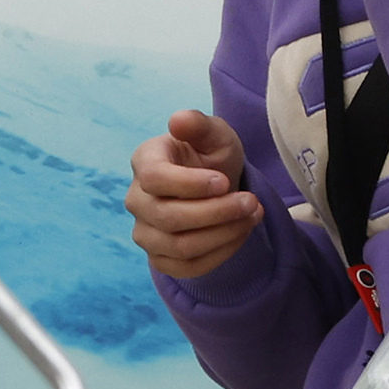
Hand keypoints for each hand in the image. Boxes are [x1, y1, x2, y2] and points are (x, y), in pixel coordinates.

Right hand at [126, 109, 261, 280]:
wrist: (215, 187)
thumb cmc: (211, 157)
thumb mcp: (215, 135)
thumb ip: (199, 125)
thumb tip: (178, 120)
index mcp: (144, 162)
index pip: (154, 178)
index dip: (190, 184)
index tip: (225, 181)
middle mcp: (136, 199)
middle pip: (168, 217)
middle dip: (217, 212)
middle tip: (252, 202)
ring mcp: (144, 232)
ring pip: (179, 246)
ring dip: (224, 234)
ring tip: (252, 216)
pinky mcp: (159, 257)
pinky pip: (187, 268)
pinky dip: (221, 254)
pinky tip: (241, 233)